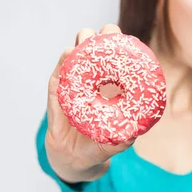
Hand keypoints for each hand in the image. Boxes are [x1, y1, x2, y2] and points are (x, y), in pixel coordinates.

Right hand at [45, 24, 134, 182]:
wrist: (73, 157)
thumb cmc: (98, 144)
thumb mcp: (114, 141)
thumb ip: (124, 138)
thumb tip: (134, 132)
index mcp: (110, 86)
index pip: (117, 59)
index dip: (121, 45)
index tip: (127, 39)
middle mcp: (92, 79)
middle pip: (97, 48)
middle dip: (103, 36)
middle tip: (108, 34)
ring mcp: (72, 82)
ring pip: (76, 54)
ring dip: (82, 42)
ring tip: (87, 39)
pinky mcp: (56, 90)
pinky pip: (58, 72)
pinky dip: (64, 61)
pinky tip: (69, 53)